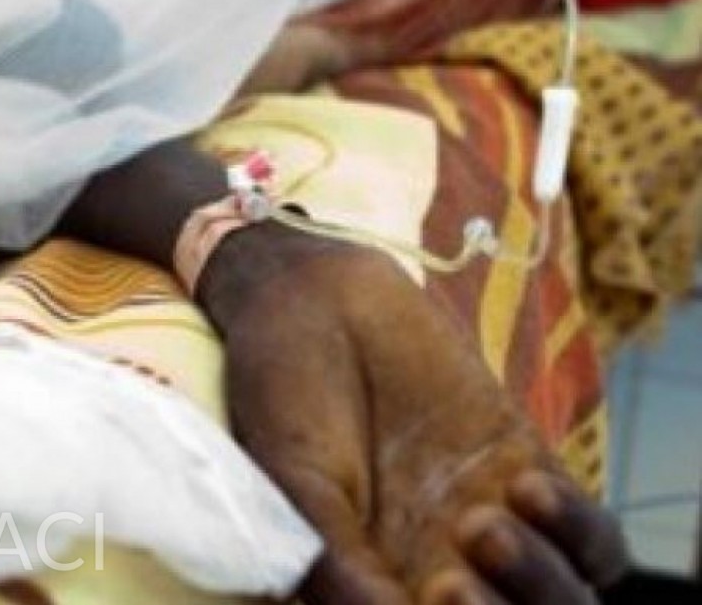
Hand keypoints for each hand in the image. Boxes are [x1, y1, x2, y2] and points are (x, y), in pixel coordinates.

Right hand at [197, 225, 629, 603]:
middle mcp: (439, 571)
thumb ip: (336, 562)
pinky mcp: (529, 470)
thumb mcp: (295, 485)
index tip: (419, 598)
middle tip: (446, 583)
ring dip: (541, 584)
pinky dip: (575, 530)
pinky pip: (593, 538)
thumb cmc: (284, 397)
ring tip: (479, 526)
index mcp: (374, 586)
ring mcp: (491, 525)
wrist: (318, 302)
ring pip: (562, 600)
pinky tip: (523, 487)